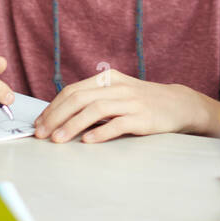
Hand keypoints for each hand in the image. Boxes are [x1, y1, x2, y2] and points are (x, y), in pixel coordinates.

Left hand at [34, 69, 195, 142]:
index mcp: (108, 79)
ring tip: (58, 139)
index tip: (39, 123)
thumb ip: (94, 100)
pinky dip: (101, 132)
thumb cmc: (143, 102)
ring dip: (73, 125)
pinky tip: (87, 141)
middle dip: (56, 116)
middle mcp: (117, 87)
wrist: (180, 105)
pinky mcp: (143, 118)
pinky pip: (118, 123)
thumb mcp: (118, 94)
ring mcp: (131, 101)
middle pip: (79, 98)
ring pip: (95, 109)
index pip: (73, 91)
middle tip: (42, 134)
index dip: (53, 107)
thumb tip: (60, 117)